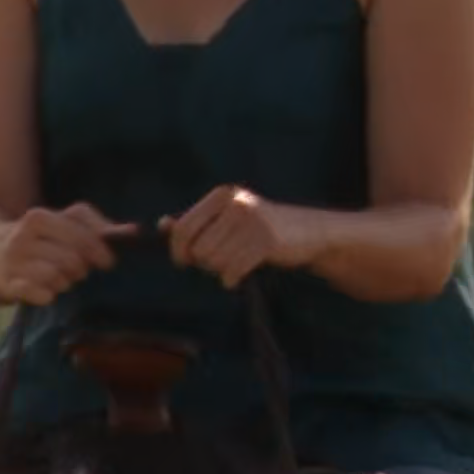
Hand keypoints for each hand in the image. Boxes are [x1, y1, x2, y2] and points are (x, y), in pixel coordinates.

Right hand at [0, 203, 138, 305]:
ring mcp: (11, 261)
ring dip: (65, 283)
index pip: (83, 238)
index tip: (107, 262)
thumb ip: (97, 225)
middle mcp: (22, 237)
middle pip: (72, 261)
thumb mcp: (64, 222)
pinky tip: (47, 293)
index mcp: (40, 218)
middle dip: (80, 269)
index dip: (101, 253)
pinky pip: (38, 294)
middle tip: (76, 271)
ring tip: (59, 278)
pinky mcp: (4, 284)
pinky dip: (47, 296)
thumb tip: (133, 231)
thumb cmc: (39, 236)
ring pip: (57, 278)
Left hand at [160, 185, 320, 288]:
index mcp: (223, 195)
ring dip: (220, 270)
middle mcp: (236, 204)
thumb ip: (197, 221)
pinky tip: (241, 274)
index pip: (184, 228)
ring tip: (236, 262)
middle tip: (222, 260)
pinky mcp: (267, 240)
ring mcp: (253, 221)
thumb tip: (162, 225)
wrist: (310, 231)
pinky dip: (232, 279)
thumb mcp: (228, 217)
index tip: (183, 261)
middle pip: (198, 249)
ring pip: (214, 262)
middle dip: (205, 262)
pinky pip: (232, 271)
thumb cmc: (262, 226)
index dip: (178, 250)